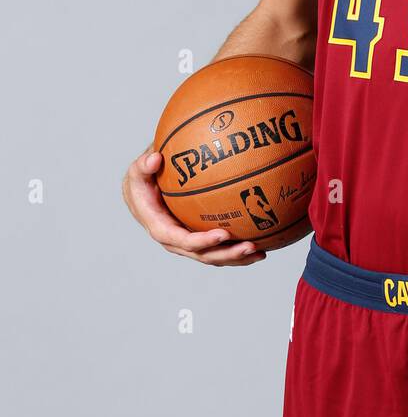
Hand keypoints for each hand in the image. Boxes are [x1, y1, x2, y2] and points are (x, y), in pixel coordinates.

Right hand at [122, 148, 266, 264]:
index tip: (224, 234)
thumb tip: (154, 158)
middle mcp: (176, 241)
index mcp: (160, 228)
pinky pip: (219, 249)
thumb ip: (143, 165)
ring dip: (237, 257)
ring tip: (260, 253)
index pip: (182, 240)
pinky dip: (237, 250)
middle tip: (250, 246)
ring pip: (214, 256)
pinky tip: (260, 246)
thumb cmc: (143, 180)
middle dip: (227, 254)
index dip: (202, 241)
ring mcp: (189, 242)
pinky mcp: (199, 240)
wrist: (143, 192)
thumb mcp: (138, 171)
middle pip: (203, 254)